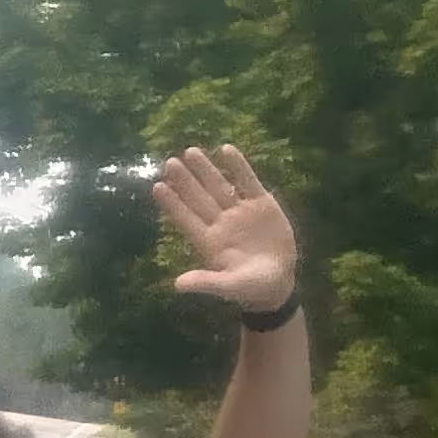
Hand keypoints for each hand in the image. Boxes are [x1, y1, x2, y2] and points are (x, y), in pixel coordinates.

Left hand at [152, 145, 296, 313]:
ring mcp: (240, 212)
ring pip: (220, 186)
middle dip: (185, 181)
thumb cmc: (251, 288)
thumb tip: (177, 285)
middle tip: (169, 162)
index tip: (157, 187)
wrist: (280, 282)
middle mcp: (221, 224)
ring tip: (190, 152)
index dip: (173, 204)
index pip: (187, 219)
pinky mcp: (262, 204)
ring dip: (206, 170)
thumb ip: (205, 282)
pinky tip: (227, 150)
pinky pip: (248, 181)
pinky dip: (239, 166)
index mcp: (210, 242)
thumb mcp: (229, 287)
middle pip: (199, 198)